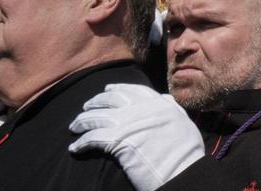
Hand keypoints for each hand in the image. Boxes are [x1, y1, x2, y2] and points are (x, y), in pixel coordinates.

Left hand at [69, 84, 204, 190]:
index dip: (118, 89)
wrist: (182, 171)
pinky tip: (75, 147)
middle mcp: (143, 109)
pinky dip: (81, 142)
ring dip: (82, 122)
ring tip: (74, 127)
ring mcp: (129, 123)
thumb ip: (172, 108)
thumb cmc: (186, 153)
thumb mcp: (184, 123)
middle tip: (86, 108)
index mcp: (159, 104)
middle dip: (95, 102)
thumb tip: (164, 99)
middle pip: (111, 99)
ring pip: (98, 117)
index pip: (133, 90)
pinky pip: (93, 138)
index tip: (107, 89)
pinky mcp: (118, 141)